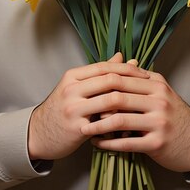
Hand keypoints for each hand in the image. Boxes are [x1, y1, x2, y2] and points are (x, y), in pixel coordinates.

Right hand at [28, 53, 149, 160]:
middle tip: (150, 89)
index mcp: (72, 76)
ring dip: (129, 104)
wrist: (39, 133)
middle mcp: (71, 89)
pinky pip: (104, 122)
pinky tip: (132, 123)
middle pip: (109, 80)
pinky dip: (120, 122)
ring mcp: (73, 108)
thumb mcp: (77, 87)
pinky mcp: (76, 127)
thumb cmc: (63, 109)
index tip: (144, 73)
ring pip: (109, 100)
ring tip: (145, 105)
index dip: (127, 69)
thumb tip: (123, 56)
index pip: (105, 66)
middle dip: (133, 83)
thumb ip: (100, 74)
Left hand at [80, 70, 189, 172]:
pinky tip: (97, 143)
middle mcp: (159, 100)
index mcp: (157, 84)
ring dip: (98, 126)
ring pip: (120, 120)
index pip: (122, 78)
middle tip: (79, 109)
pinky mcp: (157, 142)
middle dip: (95, 104)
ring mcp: (159, 122)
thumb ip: (140, 78)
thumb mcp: (161, 91)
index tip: (84, 89)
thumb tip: (117, 61)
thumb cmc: (174, 116)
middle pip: (119, 97)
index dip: (100, 83)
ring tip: (84, 128)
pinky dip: (108, 143)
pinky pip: (126, 142)